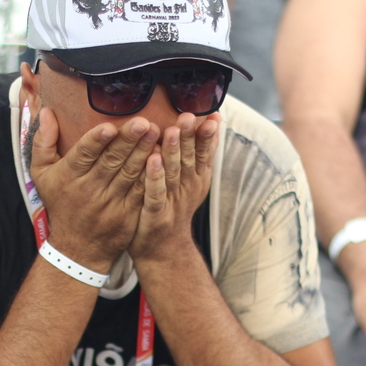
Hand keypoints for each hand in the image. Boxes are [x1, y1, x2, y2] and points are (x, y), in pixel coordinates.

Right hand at [29, 107, 157, 271]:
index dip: (96, 141)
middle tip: (144, 122)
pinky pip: (141, 190)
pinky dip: (151, 174)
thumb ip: (42, 142)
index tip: (109, 126)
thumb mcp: (41, 174)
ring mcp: (111, 202)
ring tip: (157, 132)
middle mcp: (90, 188)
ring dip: (144, 153)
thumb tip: (46, 111)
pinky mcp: (128, 212)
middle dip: (128, 141)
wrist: (77, 248)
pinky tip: (162, 158)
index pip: (83, 154)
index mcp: (69, 176)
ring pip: (129, 173)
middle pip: (111, 161)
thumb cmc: (60, 203)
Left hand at [128, 113, 218, 264]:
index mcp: (197, 179)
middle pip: (189, 159)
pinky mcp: (155, 213)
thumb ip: (201, 153)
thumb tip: (214, 120)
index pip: (204, 153)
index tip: (211, 115)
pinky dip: (154, 177)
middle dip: (190, 137)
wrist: (164, 250)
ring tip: (171, 131)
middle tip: (189, 116)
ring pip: (173, 173)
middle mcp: (187, 188)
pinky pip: (154, 193)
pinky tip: (152, 161)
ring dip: (173, 152)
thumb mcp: (194, 180)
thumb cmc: (175, 207)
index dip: (208, 136)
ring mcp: (172, 201)